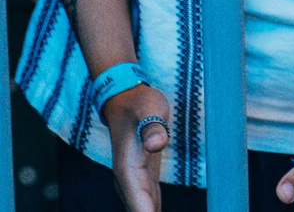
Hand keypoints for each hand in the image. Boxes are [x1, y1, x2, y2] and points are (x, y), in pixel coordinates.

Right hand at [102, 82, 169, 211]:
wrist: (127, 99)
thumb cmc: (140, 103)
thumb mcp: (150, 108)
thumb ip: (153, 125)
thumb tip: (158, 142)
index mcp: (128, 172)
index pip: (141, 208)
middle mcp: (128, 183)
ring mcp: (135, 183)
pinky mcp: (144, 180)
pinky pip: (151, 206)